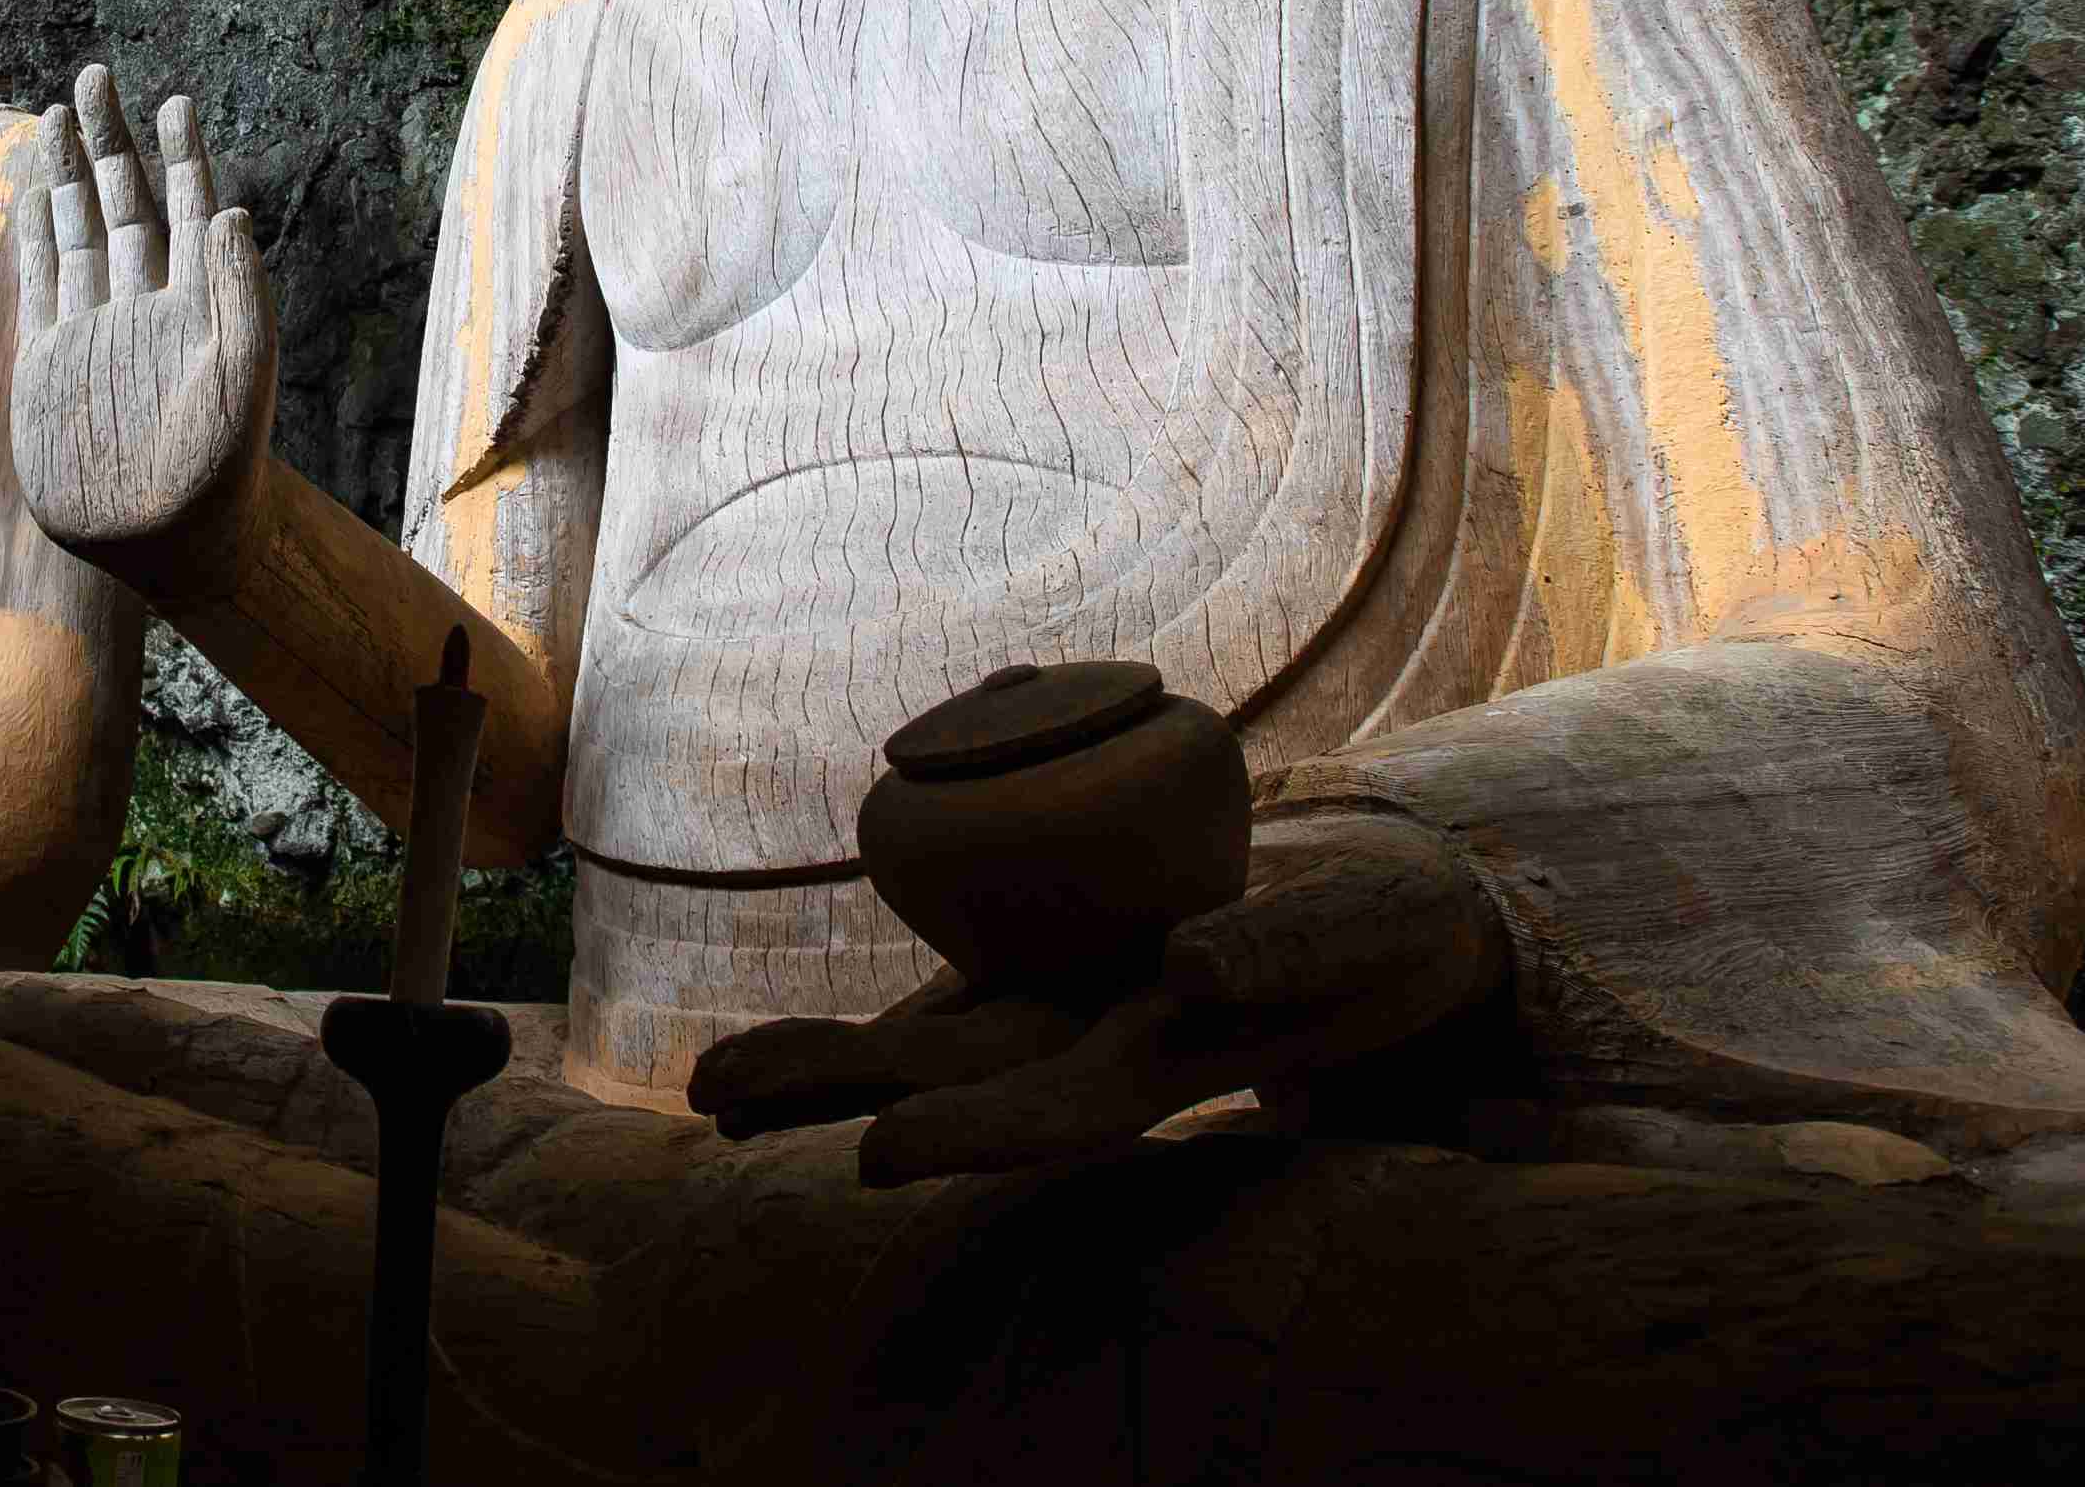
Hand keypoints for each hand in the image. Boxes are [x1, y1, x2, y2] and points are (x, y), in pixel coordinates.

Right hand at [9, 66, 278, 603]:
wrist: (166, 540)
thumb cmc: (222, 466)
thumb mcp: (244, 373)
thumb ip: (239, 292)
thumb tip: (228, 210)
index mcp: (199, 300)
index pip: (190, 208)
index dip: (182, 155)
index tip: (176, 101)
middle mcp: (146, 301)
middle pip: (124, 200)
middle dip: (113, 140)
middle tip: (98, 72)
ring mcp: (96, 325)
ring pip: (78, 229)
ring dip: (70, 172)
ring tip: (61, 112)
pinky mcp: (52, 356)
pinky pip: (43, 278)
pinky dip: (36, 233)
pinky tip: (34, 193)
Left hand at [689, 812, 1508, 1187]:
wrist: (1377, 927)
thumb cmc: (1376, 931)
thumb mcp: (1348, 936)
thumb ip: (1282, 953)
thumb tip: (1195, 966)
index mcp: (1169, 1054)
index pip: (1060, 1106)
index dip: (973, 1132)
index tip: (879, 1158)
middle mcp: (1096, 1047)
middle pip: (956, 1080)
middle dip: (842, 1087)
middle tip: (716, 1096)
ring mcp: (1064, 1017)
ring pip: (927, 1052)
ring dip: (821, 1069)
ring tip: (707, 1089)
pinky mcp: (1046, 975)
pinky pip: (936, 1012)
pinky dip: (858, 1036)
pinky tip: (754, 1073)